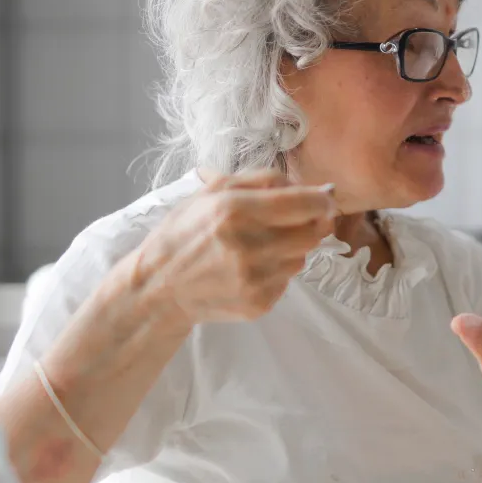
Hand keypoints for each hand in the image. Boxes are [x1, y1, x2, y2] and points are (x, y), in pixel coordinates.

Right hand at [132, 170, 334, 323]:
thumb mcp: (212, 192)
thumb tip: (312, 186)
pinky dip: (277, 271)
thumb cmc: (184, 233)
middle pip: (314, 232)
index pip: (306, 203)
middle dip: (311, 222)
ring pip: (303, 256)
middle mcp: (248, 246)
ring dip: (292, 247)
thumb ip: (263, 180)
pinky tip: (250, 268)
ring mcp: (255, 278)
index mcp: (235, 210)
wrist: (158, 288)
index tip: (324, 198)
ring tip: (260, 245)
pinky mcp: (259, 302)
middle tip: (295, 220)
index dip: (323, 200)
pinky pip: (288, 280)